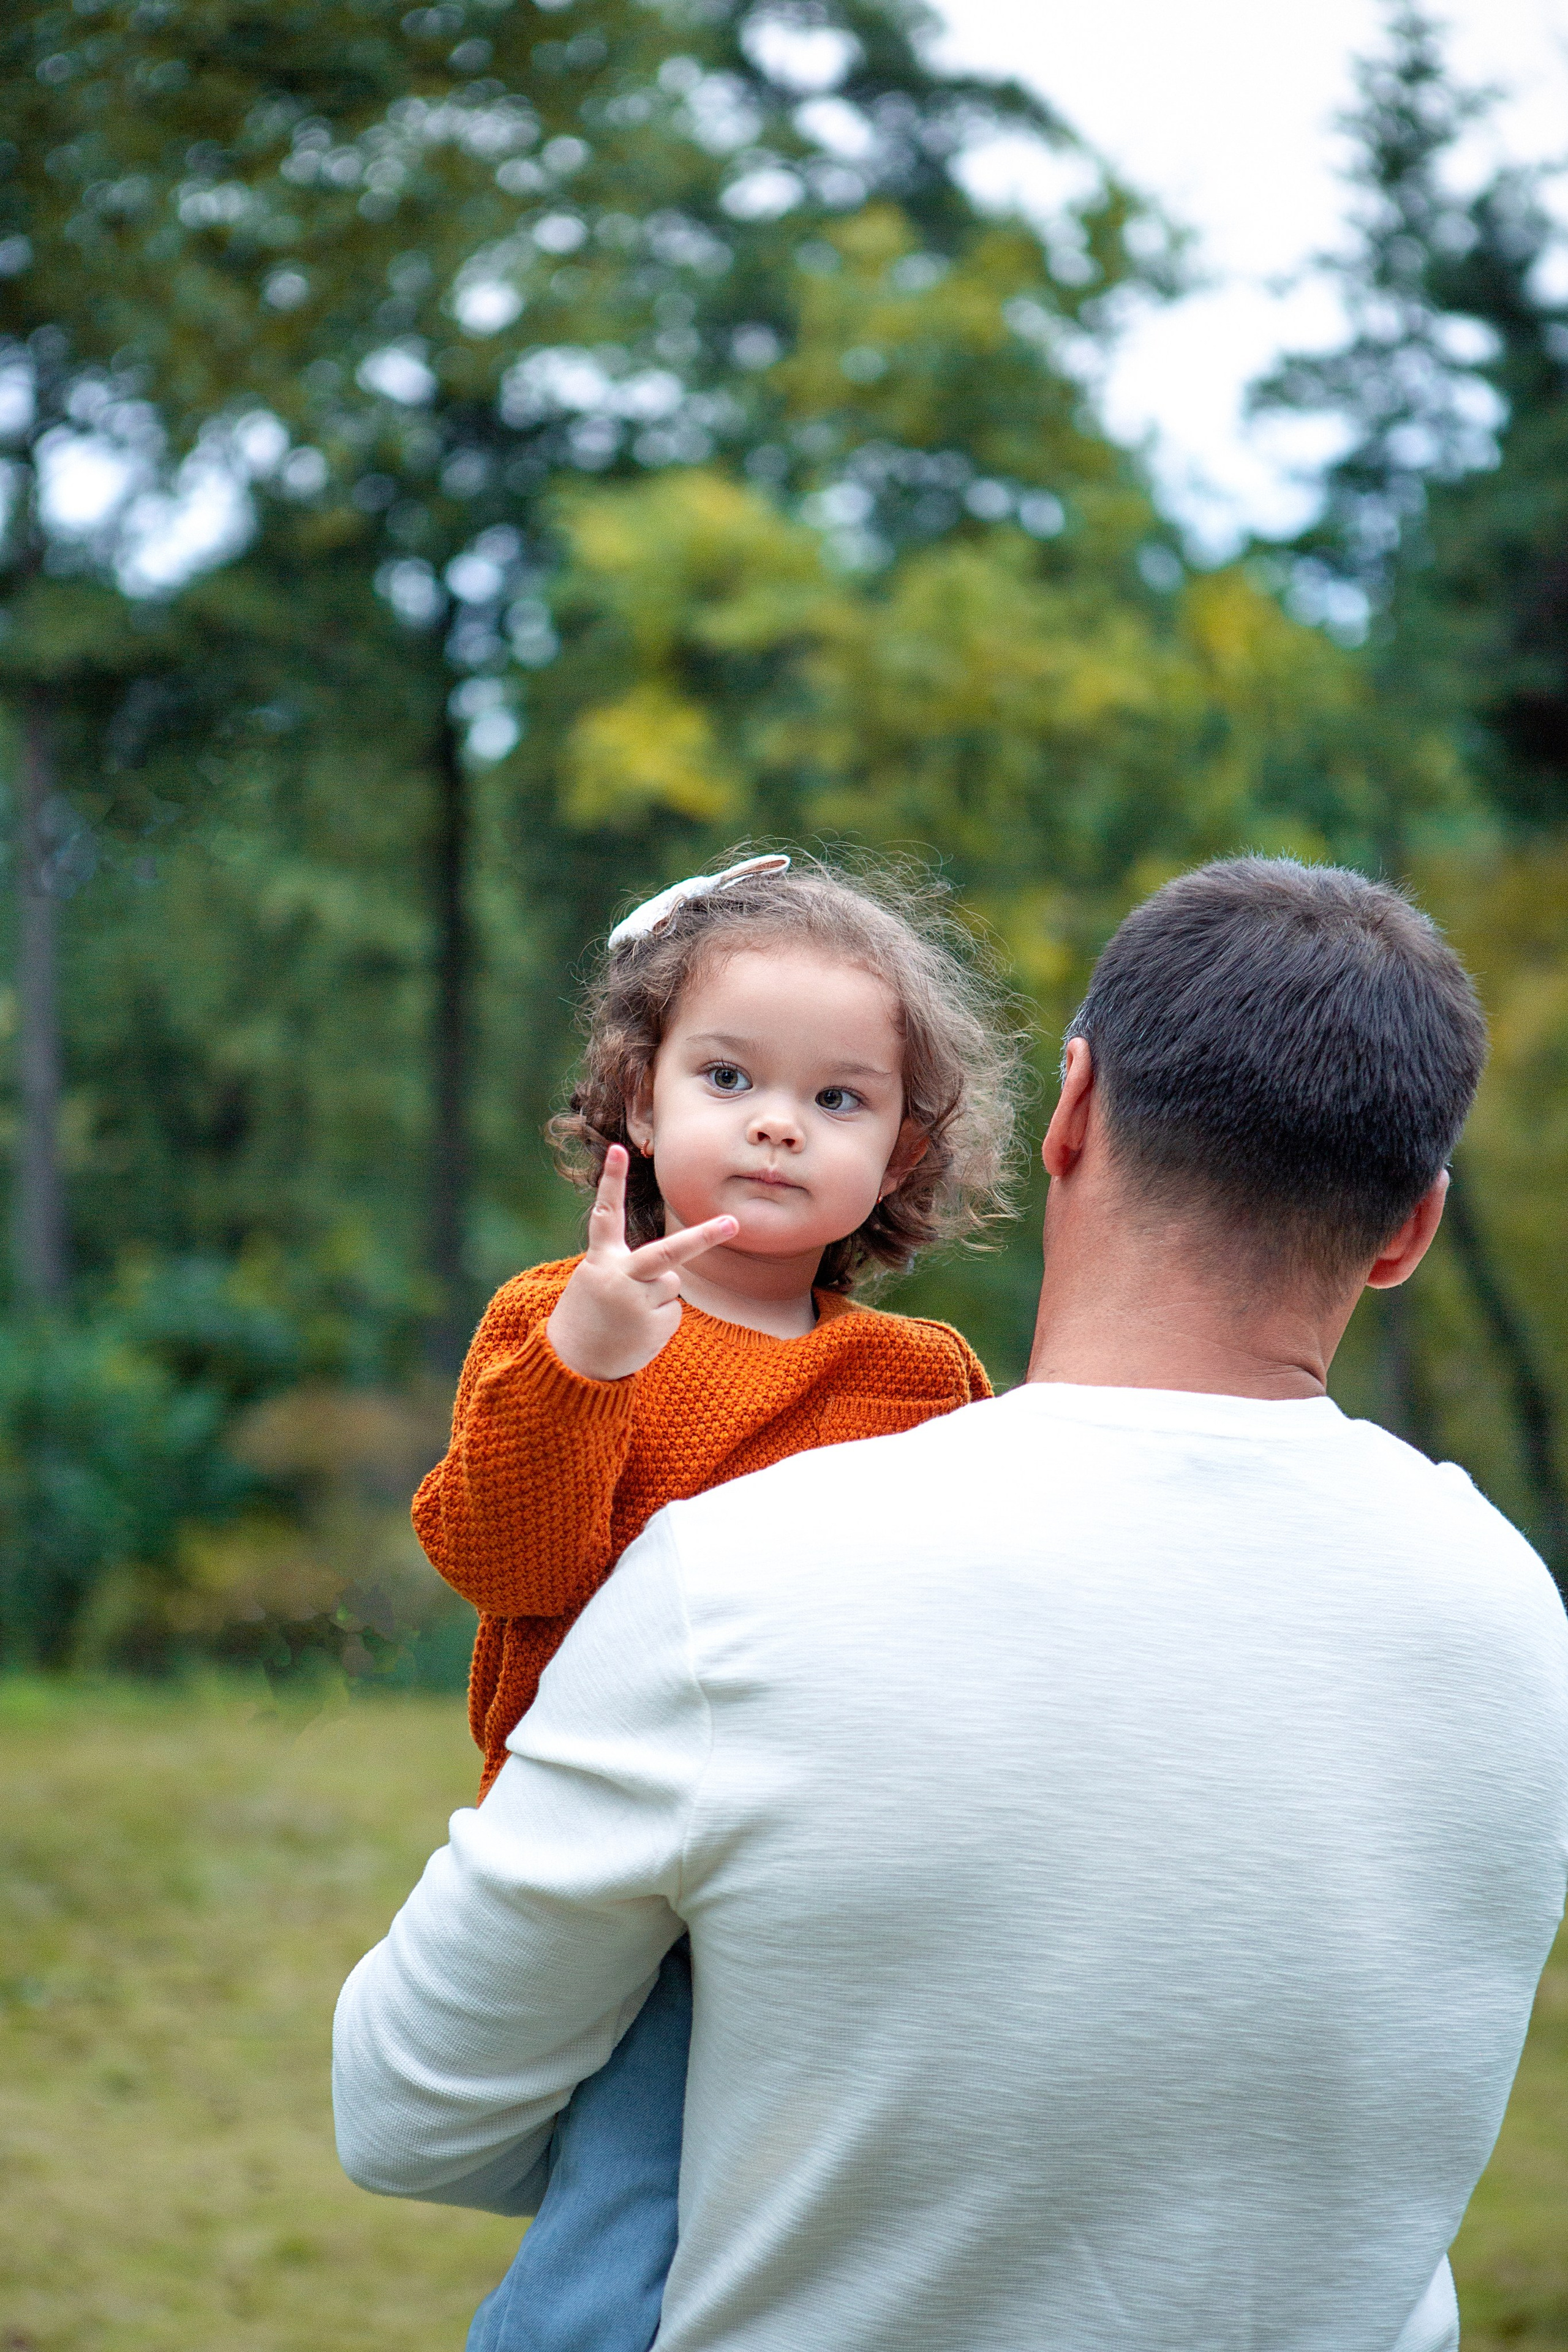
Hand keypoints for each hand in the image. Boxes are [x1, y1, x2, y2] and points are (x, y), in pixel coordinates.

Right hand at [546, 1145, 737, 1380]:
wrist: (572, 1362)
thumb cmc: (590, 1312)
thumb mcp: (600, 1280)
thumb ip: (630, 1268)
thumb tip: (673, 1279)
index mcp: (601, 1260)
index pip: (606, 1213)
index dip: (611, 1180)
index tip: (617, 1148)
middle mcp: (620, 1278)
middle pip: (668, 1252)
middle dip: (704, 1237)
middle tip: (733, 1223)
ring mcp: (638, 1304)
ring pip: (671, 1284)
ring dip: (657, 1297)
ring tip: (629, 1315)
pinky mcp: (653, 1327)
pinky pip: (672, 1312)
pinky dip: (658, 1320)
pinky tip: (636, 1331)